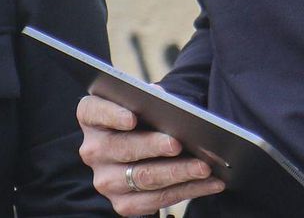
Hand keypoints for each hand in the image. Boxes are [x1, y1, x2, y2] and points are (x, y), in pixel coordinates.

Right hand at [77, 94, 224, 215]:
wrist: (152, 147)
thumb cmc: (151, 117)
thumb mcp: (149, 102)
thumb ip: (153, 99)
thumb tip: (165, 100)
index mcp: (93, 117)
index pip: (94, 111)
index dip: (112, 114)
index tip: (132, 118)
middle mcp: (93, 149)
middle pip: (121, 147)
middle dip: (153, 146)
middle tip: (178, 144)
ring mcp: (105, 179)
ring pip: (142, 177)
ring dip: (177, 173)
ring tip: (204, 167)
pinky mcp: (122, 203)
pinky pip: (156, 200)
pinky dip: (188, 190)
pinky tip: (210, 183)